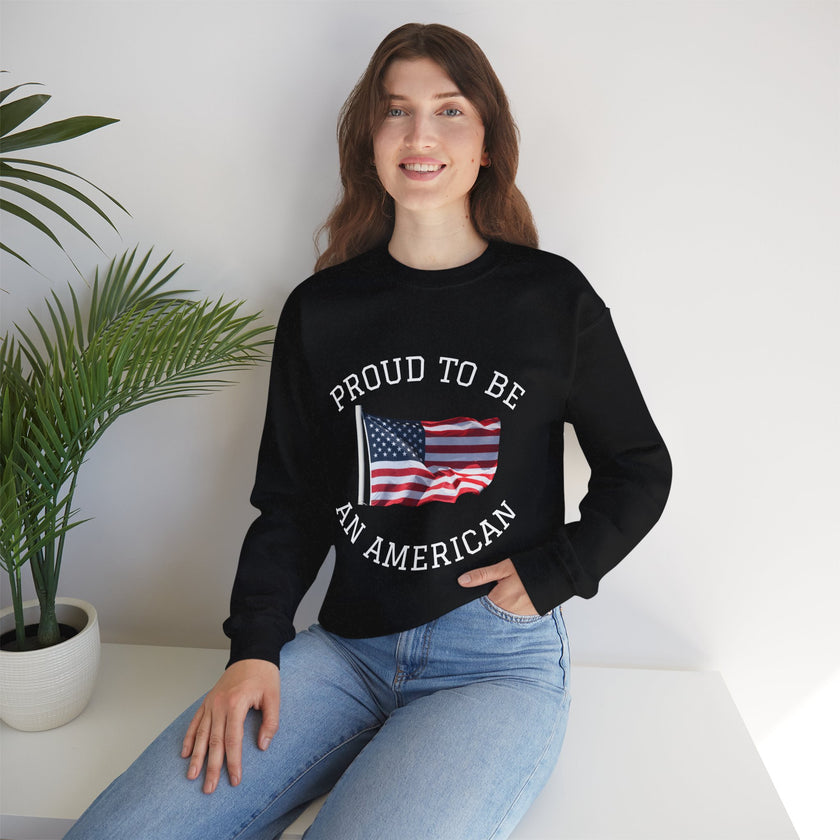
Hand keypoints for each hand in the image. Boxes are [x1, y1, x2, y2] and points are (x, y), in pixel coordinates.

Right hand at [181, 658, 279, 793]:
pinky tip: (185, 753)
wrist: (252, 654)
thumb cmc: (264, 675)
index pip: (233, 740)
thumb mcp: (274, 697)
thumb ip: (270, 722)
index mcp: (236, 704)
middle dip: (211, 767)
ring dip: (196, 757)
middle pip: (214, 741)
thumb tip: (262, 746)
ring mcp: (211, 703)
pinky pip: (195, 722)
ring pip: (201, 734)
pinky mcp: (208, 701)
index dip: (233, 762)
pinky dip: (189, 738)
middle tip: (209, 788)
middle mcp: (220, 705)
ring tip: (192, 776)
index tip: (234, 779)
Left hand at [458, 558, 538, 615]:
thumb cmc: (529, 567)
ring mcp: (521, 616)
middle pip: (491, 611)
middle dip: (490, 603)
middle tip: (498, 589)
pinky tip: (518, 597)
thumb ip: (482, 575)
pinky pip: (516, 615)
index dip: (477, 598)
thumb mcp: (503, 568)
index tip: (477, 593)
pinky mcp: (531, 616)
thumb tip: (462, 581)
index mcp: (499, 600)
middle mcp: (509, 612)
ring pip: (503, 614)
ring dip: (502, 607)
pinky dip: (514, 608)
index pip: (480, 605)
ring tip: (510, 592)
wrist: (557, 571)